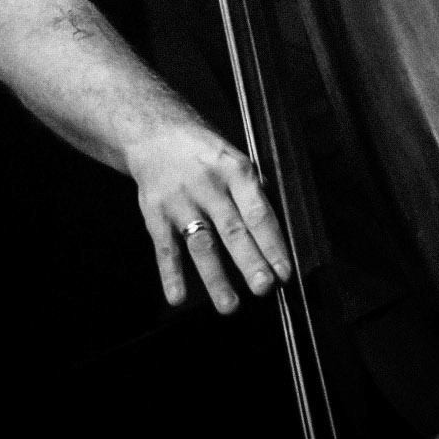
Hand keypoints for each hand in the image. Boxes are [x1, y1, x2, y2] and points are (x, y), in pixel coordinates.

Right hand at [124, 121, 293, 313]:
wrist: (154, 133)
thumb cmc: (203, 152)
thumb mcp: (234, 158)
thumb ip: (253, 192)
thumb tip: (274, 229)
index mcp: (235, 170)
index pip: (258, 211)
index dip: (272, 243)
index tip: (284, 271)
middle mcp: (208, 185)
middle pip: (232, 229)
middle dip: (250, 261)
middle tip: (264, 288)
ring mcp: (180, 200)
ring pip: (201, 243)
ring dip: (215, 277)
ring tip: (230, 306)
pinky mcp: (155, 213)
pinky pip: (165, 247)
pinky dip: (171, 274)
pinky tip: (178, 297)